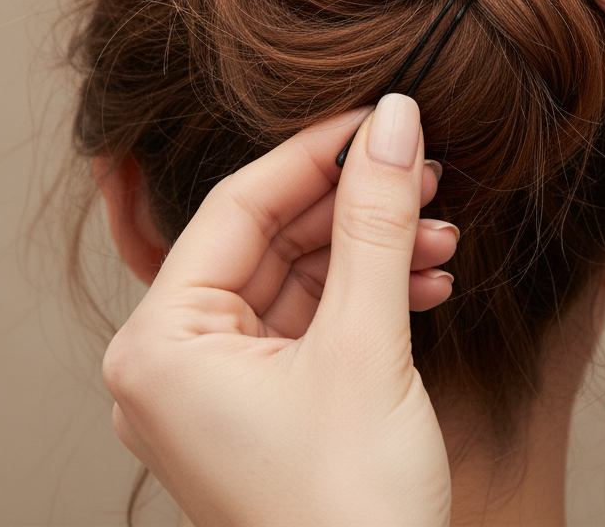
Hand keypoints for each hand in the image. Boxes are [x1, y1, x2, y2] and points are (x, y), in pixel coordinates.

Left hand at [102, 96, 454, 526]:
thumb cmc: (351, 513)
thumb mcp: (367, 347)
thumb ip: (377, 222)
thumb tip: (396, 121)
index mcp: (162, 343)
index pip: (240, 204)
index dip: (318, 151)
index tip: (385, 117)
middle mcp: (176, 359)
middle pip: (273, 236)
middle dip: (357, 205)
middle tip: (425, 173)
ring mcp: (221, 383)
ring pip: (302, 276)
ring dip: (374, 251)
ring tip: (442, 237)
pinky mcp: (266, 401)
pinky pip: (315, 319)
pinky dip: (370, 296)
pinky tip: (426, 282)